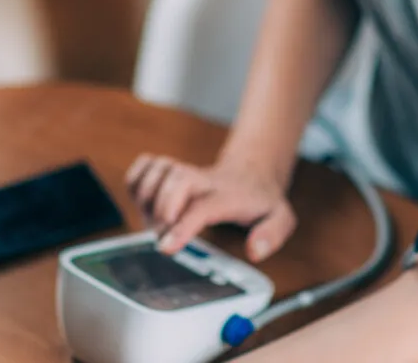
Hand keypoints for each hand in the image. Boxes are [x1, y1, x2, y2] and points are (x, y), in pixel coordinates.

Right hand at [125, 153, 296, 262]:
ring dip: (146, 199)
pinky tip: (145, 202)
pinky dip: (136, 182)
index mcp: (229, 196)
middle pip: (177, 180)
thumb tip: (254, 251)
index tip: (165, 247)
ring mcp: (185, 171)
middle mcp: (204, 180)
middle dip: (161, 210)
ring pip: (156, 171)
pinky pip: (143, 166)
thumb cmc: (260, 200)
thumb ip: (272, 235)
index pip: (203, 207)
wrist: (251, 173)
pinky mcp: (169, 168)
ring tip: (156, 223)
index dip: (182, 227)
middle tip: (162, 236)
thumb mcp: (281, 219)